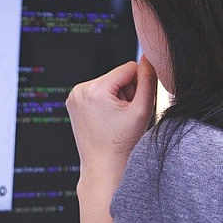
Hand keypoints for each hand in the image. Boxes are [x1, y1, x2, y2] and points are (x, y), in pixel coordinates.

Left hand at [66, 56, 156, 186]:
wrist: (103, 165)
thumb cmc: (123, 142)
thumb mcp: (142, 109)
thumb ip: (149, 80)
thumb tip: (149, 57)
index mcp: (94, 89)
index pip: (129, 68)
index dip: (139, 85)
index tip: (135, 105)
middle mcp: (79, 90)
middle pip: (117, 76)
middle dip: (126, 92)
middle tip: (124, 116)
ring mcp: (73, 96)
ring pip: (108, 84)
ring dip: (116, 97)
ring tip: (115, 119)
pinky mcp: (73, 102)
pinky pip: (97, 92)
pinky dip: (106, 102)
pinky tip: (106, 119)